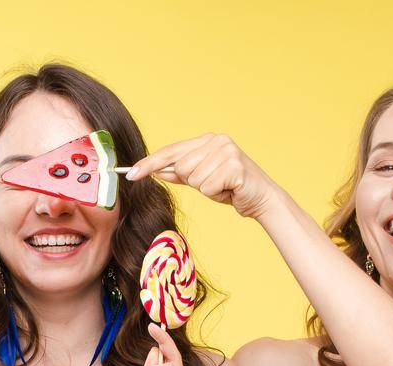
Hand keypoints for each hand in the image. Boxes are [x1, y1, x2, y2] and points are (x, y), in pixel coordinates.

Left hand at [128, 134, 277, 219]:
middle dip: (193, 181)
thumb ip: (180, 174)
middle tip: (213, 183)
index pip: (171, 151)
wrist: (261, 199)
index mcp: (207, 140)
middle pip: (180, 166)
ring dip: (206, 189)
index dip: (150, 163)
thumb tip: (156, 171)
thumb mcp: (201, 180)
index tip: (131, 174)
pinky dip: (216, 194)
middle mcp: (216, 140)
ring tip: (223, 186)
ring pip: (193, 178)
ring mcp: (226, 151)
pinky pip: (207, 187)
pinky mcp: (234, 166)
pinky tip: (230, 189)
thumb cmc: (230, 188)